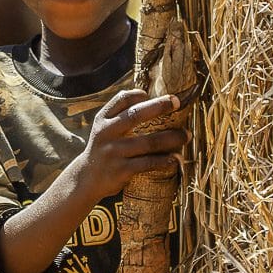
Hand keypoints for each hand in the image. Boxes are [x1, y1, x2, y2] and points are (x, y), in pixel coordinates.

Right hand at [67, 89, 186, 200]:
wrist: (87, 178)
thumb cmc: (104, 149)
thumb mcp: (103, 129)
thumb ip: (120, 115)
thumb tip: (152, 100)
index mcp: (103, 119)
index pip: (121, 99)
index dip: (140, 94)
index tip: (152, 95)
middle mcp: (107, 133)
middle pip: (136, 115)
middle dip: (159, 106)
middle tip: (177, 102)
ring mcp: (114, 152)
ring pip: (148, 142)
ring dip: (171, 138)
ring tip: (186, 136)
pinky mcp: (121, 170)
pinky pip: (148, 163)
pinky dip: (165, 160)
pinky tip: (176, 158)